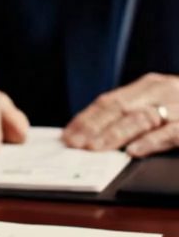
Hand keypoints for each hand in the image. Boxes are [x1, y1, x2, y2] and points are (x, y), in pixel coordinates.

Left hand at [62, 73, 178, 156]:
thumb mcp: (160, 102)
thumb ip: (134, 113)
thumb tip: (95, 134)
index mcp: (150, 85)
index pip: (110, 101)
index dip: (87, 118)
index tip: (69, 134)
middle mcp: (162, 90)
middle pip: (120, 109)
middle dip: (95, 127)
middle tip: (76, 145)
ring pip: (141, 119)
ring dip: (115, 135)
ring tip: (96, 149)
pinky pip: (171, 132)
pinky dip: (151, 142)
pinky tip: (134, 151)